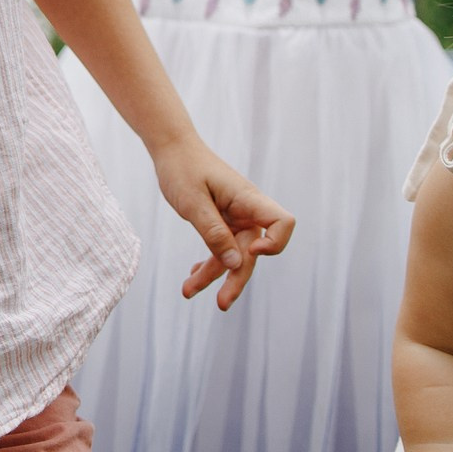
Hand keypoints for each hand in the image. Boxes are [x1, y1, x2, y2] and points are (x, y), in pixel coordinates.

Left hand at [150, 137, 294, 308]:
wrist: (170, 148)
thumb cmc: (182, 168)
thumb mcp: (193, 202)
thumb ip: (214, 232)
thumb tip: (235, 264)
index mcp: (247, 199)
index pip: (282, 223)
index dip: (275, 243)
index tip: (251, 251)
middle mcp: (246, 210)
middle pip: (252, 251)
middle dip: (237, 278)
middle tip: (221, 303)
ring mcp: (235, 217)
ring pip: (232, 254)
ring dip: (213, 274)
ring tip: (187, 291)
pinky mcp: (222, 221)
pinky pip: (221, 247)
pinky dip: (208, 262)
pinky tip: (193, 275)